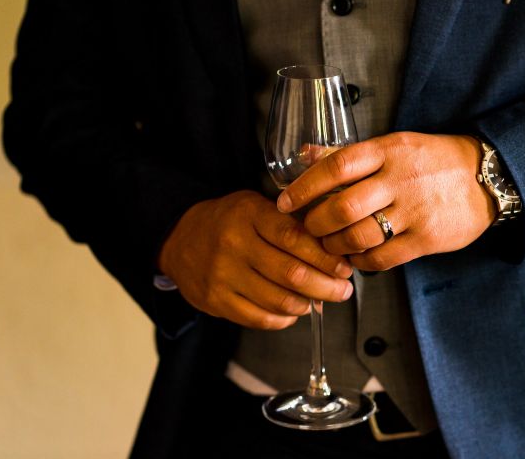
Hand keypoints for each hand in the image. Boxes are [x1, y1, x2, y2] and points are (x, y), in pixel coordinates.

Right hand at [158, 190, 353, 329]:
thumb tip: (335, 248)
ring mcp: (222, 275)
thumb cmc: (231, 221)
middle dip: (326, 286)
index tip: (345, 268)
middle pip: (292, 274)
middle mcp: (234, 244)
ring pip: (278, 300)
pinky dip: (284, 319)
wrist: (179, 238)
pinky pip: (259, 318)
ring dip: (308, 304)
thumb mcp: (256, 206)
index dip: (326, 257)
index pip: (296, 238)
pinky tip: (295, 310)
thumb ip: (290, 222)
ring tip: (321, 299)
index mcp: (250, 215)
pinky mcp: (215, 301)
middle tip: (343, 290)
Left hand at [276, 133, 495, 270]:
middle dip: (316, 223)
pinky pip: (383, 258)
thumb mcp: (394, 146)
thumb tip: (305, 154)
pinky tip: (357, 258)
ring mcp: (414, 211)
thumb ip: (350, 154)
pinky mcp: (427, 238)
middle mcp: (399, 179)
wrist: (485, 177)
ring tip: (330, 245)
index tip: (285, 202)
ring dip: (335, 246)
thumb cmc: (431, 161)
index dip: (305, 186)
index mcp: (388, 151)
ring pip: (359, 236)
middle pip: (342, 208)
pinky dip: (362, 262)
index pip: (337, 166)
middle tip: (308, 229)